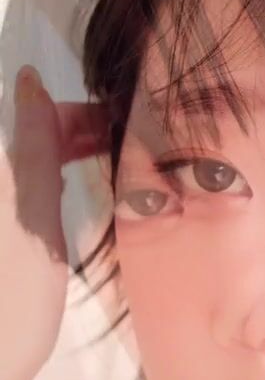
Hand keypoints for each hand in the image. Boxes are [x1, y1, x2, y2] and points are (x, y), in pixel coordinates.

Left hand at [0, 66, 109, 379]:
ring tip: (123, 166)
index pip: (40, 119)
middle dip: (83, 134)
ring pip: (39, 168)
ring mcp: (6, 216)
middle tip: (137, 150)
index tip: (134, 128)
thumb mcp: (31, 220)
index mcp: (4, 178)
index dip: (84, 114)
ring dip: (77, 158)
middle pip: (38, 141)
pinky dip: (62, 185)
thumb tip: (30, 78)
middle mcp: (3, 189)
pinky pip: (36, 194)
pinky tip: (84, 195)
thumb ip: (33, 150)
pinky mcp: (8, 241)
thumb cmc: (12, 302)